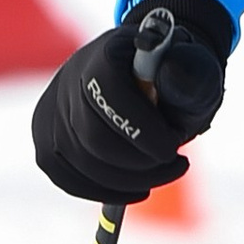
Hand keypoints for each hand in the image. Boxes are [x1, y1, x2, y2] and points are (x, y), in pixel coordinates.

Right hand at [32, 0, 232, 204]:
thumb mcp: (196, 69)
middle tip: (177, 165)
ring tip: (161, 173)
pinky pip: (65, 176)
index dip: (143, 131)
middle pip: (92, 138)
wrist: (152, 75)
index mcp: (107, 52)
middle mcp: (70, 77)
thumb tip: (170, 71)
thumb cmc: (176, 77)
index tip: (174, 149)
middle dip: (140, 163)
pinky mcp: (46, 136)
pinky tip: (135, 187)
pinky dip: (102, 190)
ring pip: (79, 163)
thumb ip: (190, 73)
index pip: (110, 95)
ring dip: (128, 182)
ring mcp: (53, 108)